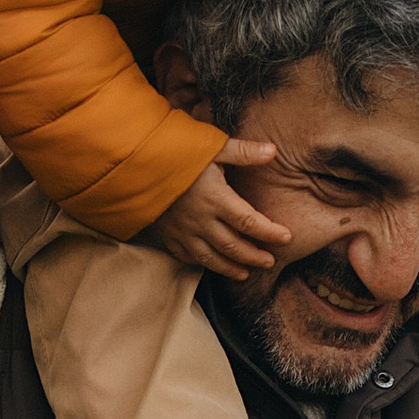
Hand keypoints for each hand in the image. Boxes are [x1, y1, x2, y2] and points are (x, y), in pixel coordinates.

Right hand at [140, 152, 289, 275]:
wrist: (131, 164)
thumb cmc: (174, 151)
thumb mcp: (211, 146)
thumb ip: (243, 152)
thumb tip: (273, 151)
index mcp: (216, 199)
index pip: (250, 222)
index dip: (270, 232)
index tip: (287, 237)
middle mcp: (200, 221)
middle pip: (234, 246)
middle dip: (255, 256)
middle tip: (270, 260)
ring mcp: (182, 232)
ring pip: (211, 258)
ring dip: (231, 267)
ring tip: (246, 272)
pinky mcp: (166, 236)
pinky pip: (187, 256)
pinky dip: (203, 263)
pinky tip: (212, 264)